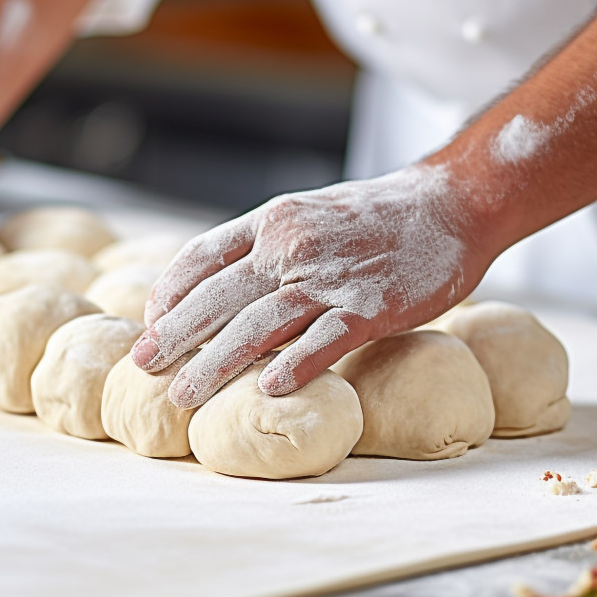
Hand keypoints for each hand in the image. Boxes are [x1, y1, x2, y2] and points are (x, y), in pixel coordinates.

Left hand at [129, 164, 492, 407]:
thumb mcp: (308, 213)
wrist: (453, 203)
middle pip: (218, 296)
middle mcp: (292, 246)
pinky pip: (325, 340)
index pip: (203, 256)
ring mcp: (331, 277)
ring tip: (183, 393)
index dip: (169, 292)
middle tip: (143, 366)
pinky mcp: (372, 306)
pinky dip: (295, 364)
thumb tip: (220, 287)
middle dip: (174, 334)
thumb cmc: (377, 217)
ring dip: (215, 363)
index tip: (149, 322)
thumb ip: (266, 246)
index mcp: (273, 221)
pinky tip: (269, 389)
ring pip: (258, 325)